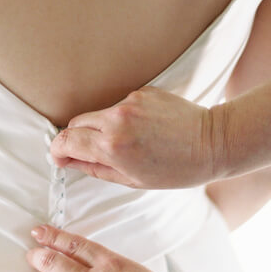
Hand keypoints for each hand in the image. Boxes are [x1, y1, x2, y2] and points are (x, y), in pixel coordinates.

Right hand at [50, 86, 215, 188]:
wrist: (212, 144)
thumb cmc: (176, 170)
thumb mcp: (131, 179)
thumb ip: (94, 167)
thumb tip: (69, 159)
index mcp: (112, 146)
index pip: (66, 139)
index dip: (58, 150)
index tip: (60, 157)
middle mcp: (117, 119)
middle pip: (77, 123)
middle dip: (78, 138)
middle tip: (90, 153)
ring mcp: (130, 102)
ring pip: (99, 114)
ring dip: (103, 128)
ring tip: (129, 143)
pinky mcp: (143, 92)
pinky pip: (120, 106)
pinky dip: (123, 118)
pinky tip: (144, 130)